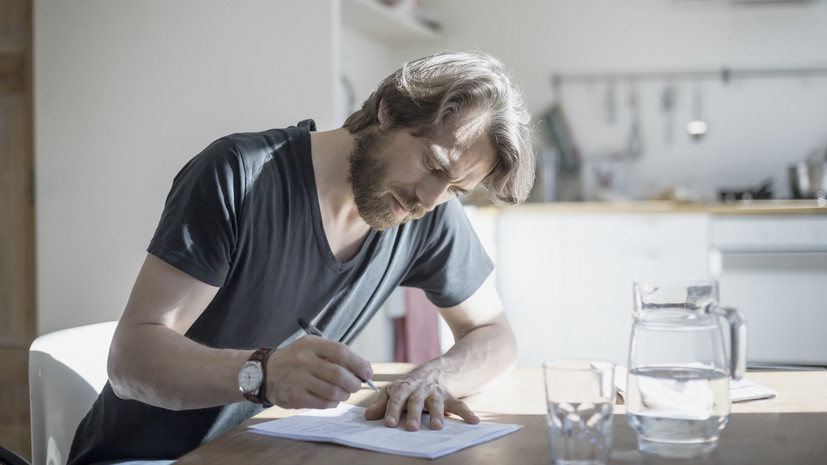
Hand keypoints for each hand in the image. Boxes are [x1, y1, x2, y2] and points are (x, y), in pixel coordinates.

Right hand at [264, 335, 372, 408]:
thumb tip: (364, 368)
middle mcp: (303, 360)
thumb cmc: (295, 359)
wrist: (265, 372)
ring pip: (333, 391)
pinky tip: (331, 399)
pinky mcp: (293, 396)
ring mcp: (297, 379)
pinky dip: (332, 403)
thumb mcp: (312, 348)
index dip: (359, 364)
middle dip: (354, 383)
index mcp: (311, 344)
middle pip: (339, 375)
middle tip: (356, 386)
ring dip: (344, 395)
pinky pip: (322, 403)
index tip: (368, 372)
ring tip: (343, 393)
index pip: (342, 352)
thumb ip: (336, 355)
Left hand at [364, 376, 479, 430]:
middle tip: (413, 428)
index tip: (390, 424)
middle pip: (416, 401)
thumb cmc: (409, 386)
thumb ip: (381, 403)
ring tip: (437, 427)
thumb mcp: (393, 391)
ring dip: (437, 414)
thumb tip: (367, 417)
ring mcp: (435, 393)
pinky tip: (474, 421)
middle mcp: (420, 389)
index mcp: (404, 388)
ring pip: (436, 403)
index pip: (396, 398)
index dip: (393, 410)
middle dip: (415, 414)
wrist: (434, 371)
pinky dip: (467, 413)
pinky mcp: (449, 397)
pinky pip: (459, 404)